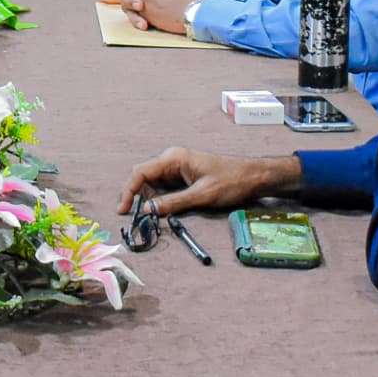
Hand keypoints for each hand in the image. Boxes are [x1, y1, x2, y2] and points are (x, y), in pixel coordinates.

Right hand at [116, 148, 297, 215]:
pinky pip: (163, 187)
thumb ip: (173, 203)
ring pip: (152, 184)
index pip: (140, 172)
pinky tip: (157, 211)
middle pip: (143, 178)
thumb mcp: (201, 195)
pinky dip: (157, 199)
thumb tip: (146, 211)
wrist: (254, 177)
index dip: (128, 191)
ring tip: (143, 217)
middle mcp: (172, 160)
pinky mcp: (183, 177)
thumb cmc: (231, 182)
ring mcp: (177, 168)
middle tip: (131, 217)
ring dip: (146, 200)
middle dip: (134, 196)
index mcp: (174, 158)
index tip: (123, 210)